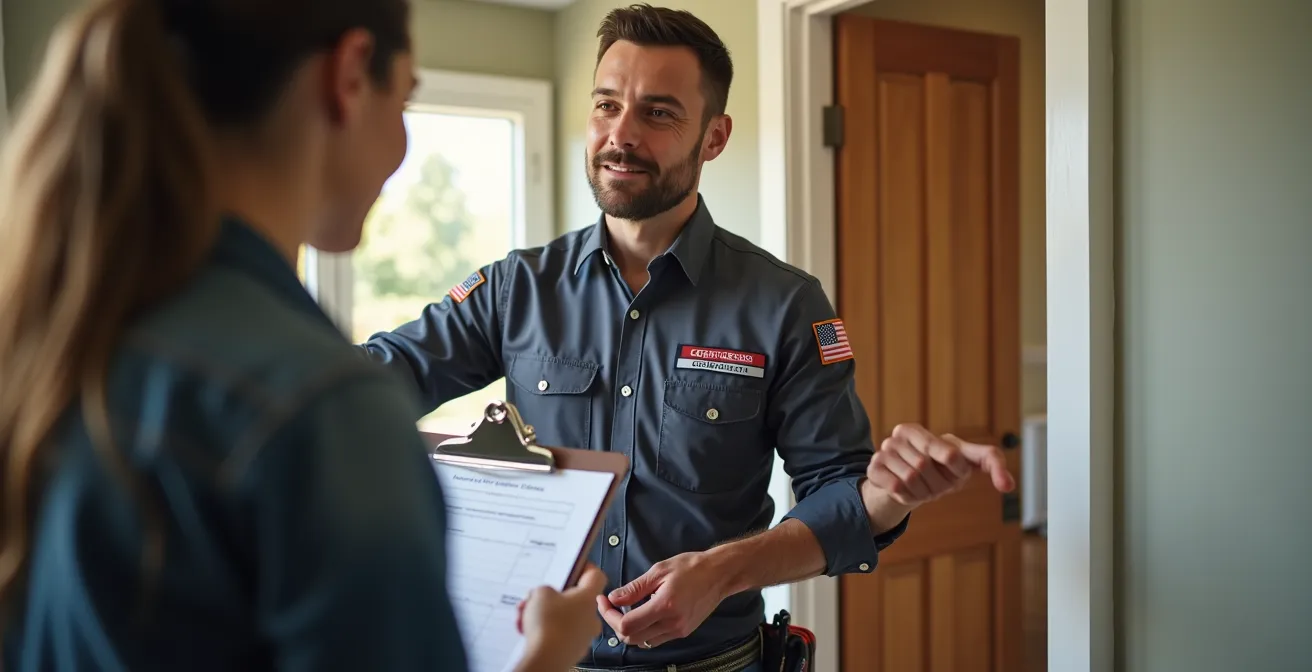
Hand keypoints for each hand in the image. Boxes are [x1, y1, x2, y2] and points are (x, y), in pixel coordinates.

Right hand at [514, 564, 606, 671]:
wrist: (546, 658)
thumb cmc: (548, 626)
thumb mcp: (540, 593)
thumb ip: (544, 590)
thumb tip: (545, 596)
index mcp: (587, 598)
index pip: (595, 576)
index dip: (584, 568)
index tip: (573, 566)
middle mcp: (590, 617)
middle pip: (575, 599)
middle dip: (554, 597)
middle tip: (539, 596)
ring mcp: (582, 635)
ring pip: (564, 618)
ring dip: (546, 614)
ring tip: (527, 615)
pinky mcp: (572, 650)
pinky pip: (558, 634)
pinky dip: (545, 631)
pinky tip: (529, 630)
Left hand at [597, 552, 729, 649]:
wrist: (720, 574)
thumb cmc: (691, 567)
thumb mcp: (659, 571)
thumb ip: (635, 588)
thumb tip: (613, 598)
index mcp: (664, 606)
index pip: (626, 624)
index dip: (608, 615)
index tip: (603, 602)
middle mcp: (672, 624)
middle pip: (631, 638)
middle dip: (615, 624)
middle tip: (611, 606)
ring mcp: (678, 630)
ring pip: (643, 641)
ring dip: (630, 629)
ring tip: (628, 609)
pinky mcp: (683, 632)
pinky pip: (656, 638)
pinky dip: (645, 630)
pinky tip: (645, 613)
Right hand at [867, 423, 1015, 506]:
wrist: (908, 484)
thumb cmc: (943, 468)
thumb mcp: (968, 460)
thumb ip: (992, 463)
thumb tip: (1009, 486)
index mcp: (918, 430)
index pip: (949, 453)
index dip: (958, 471)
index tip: (959, 474)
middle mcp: (898, 436)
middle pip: (926, 468)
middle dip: (939, 484)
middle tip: (938, 485)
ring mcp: (883, 451)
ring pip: (911, 480)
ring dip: (923, 493)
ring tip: (924, 488)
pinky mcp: (874, 469)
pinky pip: (896, 488)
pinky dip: (908, 497)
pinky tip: (909, 492)